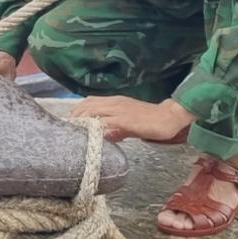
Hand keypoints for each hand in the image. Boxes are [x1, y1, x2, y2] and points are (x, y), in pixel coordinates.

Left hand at [69, 95, 195, 142]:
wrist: (169, 116)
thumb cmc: (151, 120)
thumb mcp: (129, 123)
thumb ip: (116, 128)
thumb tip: (105, 137)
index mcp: (114, 101)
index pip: (89, 101)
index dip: (77, 110)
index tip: (70, 122)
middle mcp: (114, 103)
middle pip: (87, 105)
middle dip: (74, 115)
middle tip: (67, 128)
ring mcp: (119, 110)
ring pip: (93, 110)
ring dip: (81, 120)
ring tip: (73, 131)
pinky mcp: (125, 120)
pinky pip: (106, 122)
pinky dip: (95, 127)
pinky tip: (90, 135)